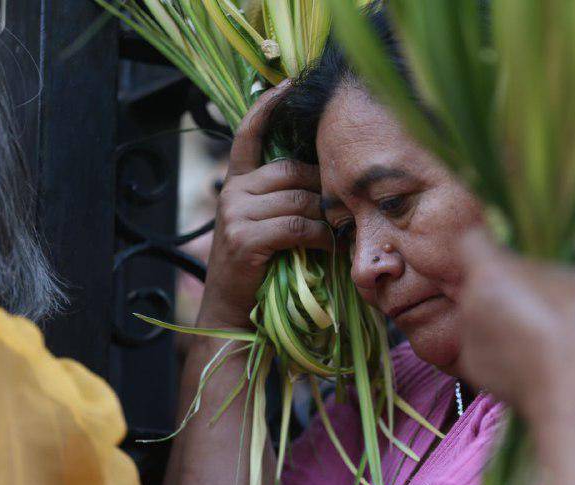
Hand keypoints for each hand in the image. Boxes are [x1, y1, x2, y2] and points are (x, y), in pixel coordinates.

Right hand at [197, 81, 331, 328]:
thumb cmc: (259, 269)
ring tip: (340, 233)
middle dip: (321, 189)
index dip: (267, 107)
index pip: (248, 134)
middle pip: (290, 171)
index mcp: (236, 183)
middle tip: (343, 209)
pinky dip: (319, 238)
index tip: (287, 82)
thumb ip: (283, 200)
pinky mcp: (244, 238)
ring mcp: (235, 214)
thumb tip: (325, 184)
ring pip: (297, 199)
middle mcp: (232, 192)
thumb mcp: (265, 225)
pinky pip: (296, 226)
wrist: (232, 312)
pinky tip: (327, 249)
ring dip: (325, 218)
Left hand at [456, 230, 574, 420]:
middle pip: (478, 281)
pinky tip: (532, 355)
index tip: (509, 247)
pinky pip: (484, 349)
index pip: (470, 239)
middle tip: (537, 292)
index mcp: (489, 272)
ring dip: (502, 315)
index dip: (488, 239)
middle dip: (503, 282)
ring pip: (480, 316)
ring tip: (539, 327)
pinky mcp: (473, 371)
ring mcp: (468, 340)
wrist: (574, 393)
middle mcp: (468, 304)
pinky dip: (502, 350)